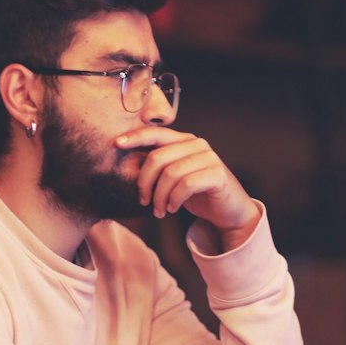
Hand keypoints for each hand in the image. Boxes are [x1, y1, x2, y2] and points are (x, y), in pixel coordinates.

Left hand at [115, 124, 259, 242]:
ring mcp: (209, 158)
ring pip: (170, 173)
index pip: (156, 133)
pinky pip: (186, 185)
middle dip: (145, 182)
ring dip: (159, 197)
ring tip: (159, 211)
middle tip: (144, 201)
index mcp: (184, 141)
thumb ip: (158, 167)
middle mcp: (197, 144)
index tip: (116, 144)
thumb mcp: (174, 177)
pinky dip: (174, 199)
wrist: (229, 211)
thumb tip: (127, 165)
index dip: (135, 137)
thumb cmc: (197, 194)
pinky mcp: (217, 174)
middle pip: (158, 157)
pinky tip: (172, 208)